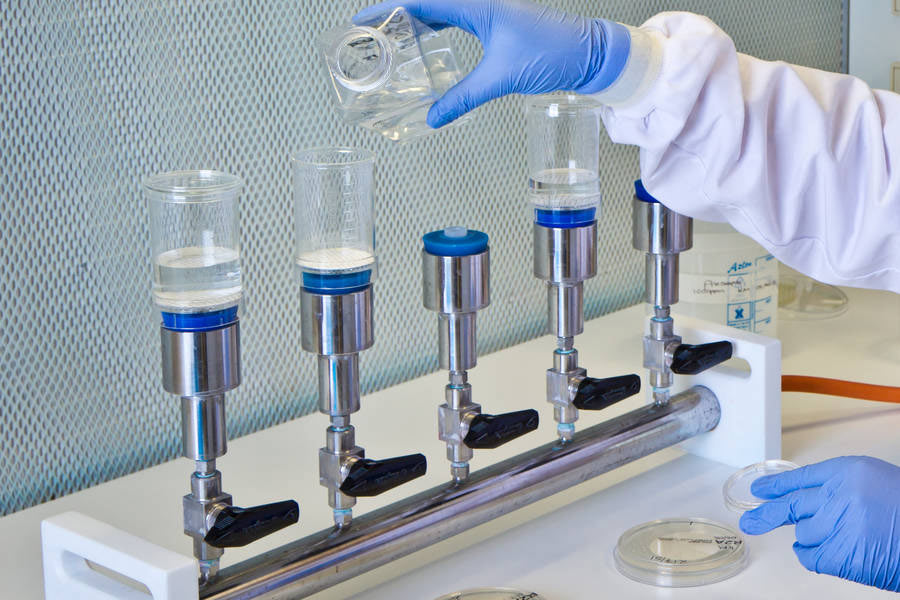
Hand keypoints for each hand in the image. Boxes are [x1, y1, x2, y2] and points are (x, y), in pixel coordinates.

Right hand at [353, 0, 630, 127]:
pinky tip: (423, 44)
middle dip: (394, 16)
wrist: (588, 53)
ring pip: (439, 10)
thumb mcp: (501, 77)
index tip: (363, 20)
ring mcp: (487, 10)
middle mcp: (480, 1)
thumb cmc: (552, 53)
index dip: (388, 9)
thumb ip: (464, 97)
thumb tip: (434, 117)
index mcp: (478, 3)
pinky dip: (434, 29)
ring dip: (412, 22)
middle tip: (368, 34)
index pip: (421, 0)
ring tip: (386, 39)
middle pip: (425, 2)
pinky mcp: (495, 22)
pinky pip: (454, 19)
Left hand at [740, 456, 899, 591]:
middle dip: (768, 514)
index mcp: (850, 471)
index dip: (778, 484)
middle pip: (792, 505)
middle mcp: (839, 495)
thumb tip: (805, 505)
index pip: (802, 477)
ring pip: (803, 532)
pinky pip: (810, 556)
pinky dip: (814, 556)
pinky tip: (829, 553)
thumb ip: (841, 490)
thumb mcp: (874, 484)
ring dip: (816, 537)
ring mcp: (838, 525)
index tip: (760, 489)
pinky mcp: (841, 554)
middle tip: (749, 522)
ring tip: (847, 537)